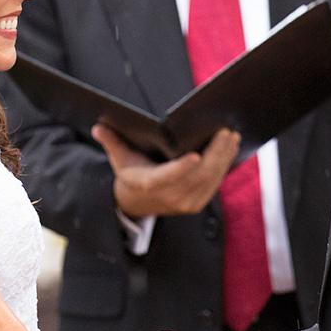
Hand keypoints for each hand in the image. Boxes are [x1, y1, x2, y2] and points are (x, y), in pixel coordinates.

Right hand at [92, 124, 238, 218]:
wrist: (138, 203)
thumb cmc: (131, 173)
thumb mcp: (118, 159)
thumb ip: (111, 142)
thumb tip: (98, 127)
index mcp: (149, 185)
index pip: (166, 178)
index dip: (181, 169)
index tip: (194, 155)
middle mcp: (170, 198)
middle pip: (198, 176)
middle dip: (215, 154)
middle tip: (225, 132)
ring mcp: (186, 203)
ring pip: (210, 180)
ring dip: (224, 157)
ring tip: (231, 136)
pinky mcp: (198, 203)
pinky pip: (214, 183)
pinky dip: (224, 165)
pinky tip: (230, 148)